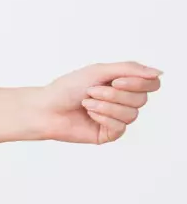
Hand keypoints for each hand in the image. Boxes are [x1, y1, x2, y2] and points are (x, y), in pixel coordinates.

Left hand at [30, 62, 161, 144]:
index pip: (151, 84)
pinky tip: (89, 114)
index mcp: (124, 85)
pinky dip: (103, 117)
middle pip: (142, 99)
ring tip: (86, 103)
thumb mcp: (99, 71)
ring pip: (132, 114)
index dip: (139, 83)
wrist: (44, 108)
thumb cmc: (67, 88)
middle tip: (92, 91)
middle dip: (116, 94)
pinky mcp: (108, 134)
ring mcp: (116, 119)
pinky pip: (120, 127)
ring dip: (106, 105)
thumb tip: (159, 73)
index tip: (117, 80)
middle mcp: (123, 102)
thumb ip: (130, 69)